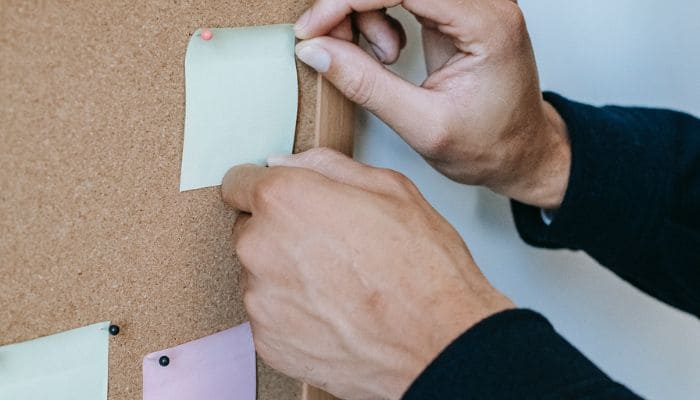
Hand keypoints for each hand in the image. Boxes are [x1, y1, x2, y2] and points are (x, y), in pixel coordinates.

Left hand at [222, 148, 513, 398]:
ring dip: (285, 275)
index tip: (284, 201)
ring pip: (259, 274)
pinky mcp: (267, 341)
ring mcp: (260, 300)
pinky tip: (333, 313)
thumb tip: (284, 163)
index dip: (266, 190)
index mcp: (283, 200)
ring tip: (337, 284)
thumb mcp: (388, 187)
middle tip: (328, 245)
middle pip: (249, 230)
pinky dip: (292, 313)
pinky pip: (269, 315)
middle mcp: (259, 248)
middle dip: (278, 232)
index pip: (237, 183)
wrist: (439, 341)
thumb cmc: (421, 266)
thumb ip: (324, 165)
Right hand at [294, 0, 569, 208]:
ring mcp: (470, 2)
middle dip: (353, 6)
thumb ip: (367, 85)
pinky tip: (389, 51)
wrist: (521, 152)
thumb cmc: (490, 144)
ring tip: (381, 60)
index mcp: (485, 23)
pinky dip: (379, 16)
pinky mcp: (456, 8)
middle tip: (335, 45)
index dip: (347, 0)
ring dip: (367, 14)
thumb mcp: (422, 126)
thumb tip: (316, 51)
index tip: (312, 29)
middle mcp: (484, 0)